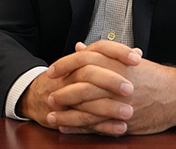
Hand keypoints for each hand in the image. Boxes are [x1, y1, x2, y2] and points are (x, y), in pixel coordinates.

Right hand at [18, 41, 139, 134]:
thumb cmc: (70, 78)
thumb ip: (113, 59)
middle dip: (111, 80)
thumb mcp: (88, 64)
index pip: (99, 48)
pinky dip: (103, 126)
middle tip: (130, 88)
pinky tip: (120, 128)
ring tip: (129, 112)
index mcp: (81, 59)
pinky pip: (84, 121)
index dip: (118, 51)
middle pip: (89, 72)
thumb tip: (138, 52)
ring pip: (86, 99)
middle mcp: (72, 74)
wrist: (37, 95)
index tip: (137, 59)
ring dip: (109, 107)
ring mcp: (66, 94)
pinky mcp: (66, 115)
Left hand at [45, 41, 175, 134]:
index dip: (65, 65)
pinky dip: (78, 128)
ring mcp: (120, 102)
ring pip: (87, 108)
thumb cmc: (152, 76)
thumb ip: (102, 54)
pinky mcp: (123, 120)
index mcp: (117, 62)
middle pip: (82, 85)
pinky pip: (96, 126)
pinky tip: (65, 128)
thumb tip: (79, 48)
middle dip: (62, 92)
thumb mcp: (127, 60)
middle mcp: (116, 81)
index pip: (84, 60)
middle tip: (49, 96)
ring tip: (51, 117)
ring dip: (66, 114)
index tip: (52, 71)